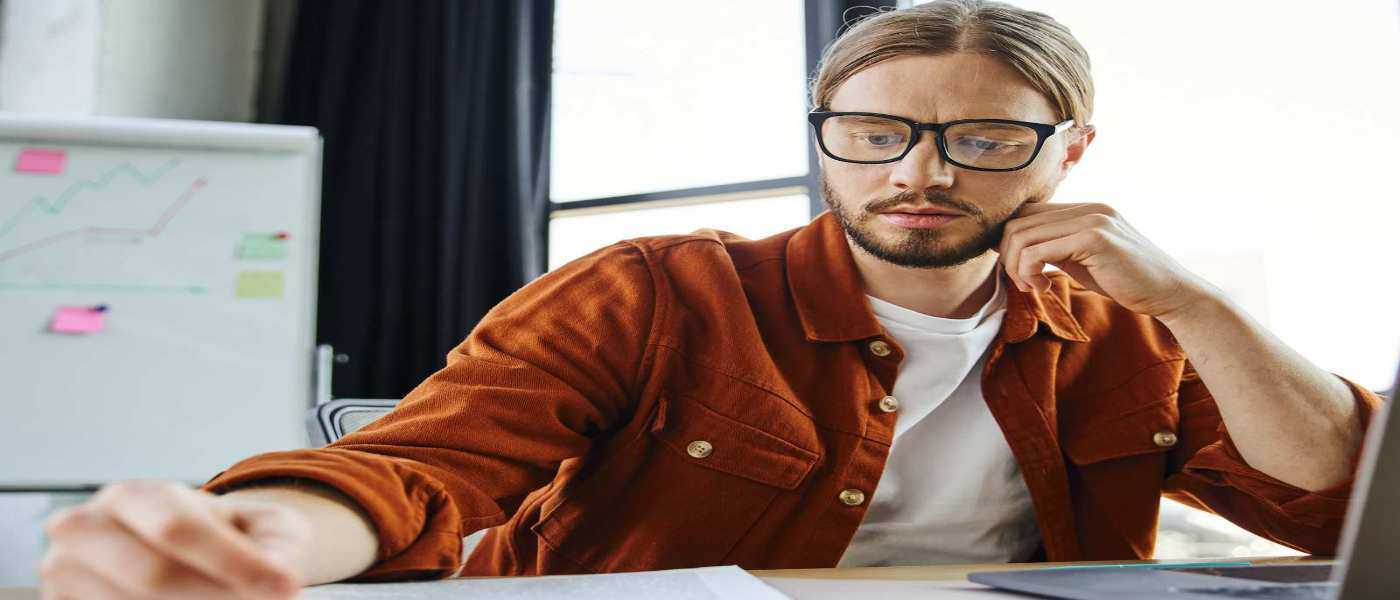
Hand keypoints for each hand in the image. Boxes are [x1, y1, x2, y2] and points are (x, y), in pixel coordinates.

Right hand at [40, 480, 309, 599]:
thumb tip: (282, 581)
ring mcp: (62, 573)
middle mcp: (85, 530)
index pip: (178, 530)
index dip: (234, 564)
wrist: (186, 557)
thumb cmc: (229, 540)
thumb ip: (277, 547)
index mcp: (132, 496)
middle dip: (216, 597)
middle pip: (152, 576)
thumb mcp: (265, 530)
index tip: (286, 588)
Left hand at [996, 202, 1213, 319]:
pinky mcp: (1094, 238)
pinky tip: (1044, 288)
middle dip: (1008, 257)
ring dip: (1017, 268)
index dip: (1008, 241)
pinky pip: (1037, 251)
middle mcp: (1087, 208)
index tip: (1015, 269)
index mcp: (1084, 210)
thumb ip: (1055, 248)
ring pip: (1023, 236)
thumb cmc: (1126, 282)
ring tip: (1033, 288)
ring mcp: (1092, 220)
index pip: (1026, 212)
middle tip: (1023, 284)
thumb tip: (1014, 248)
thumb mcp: (1083, 259)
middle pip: (1018, 222)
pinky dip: (1029, 273)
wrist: (1169, 293)